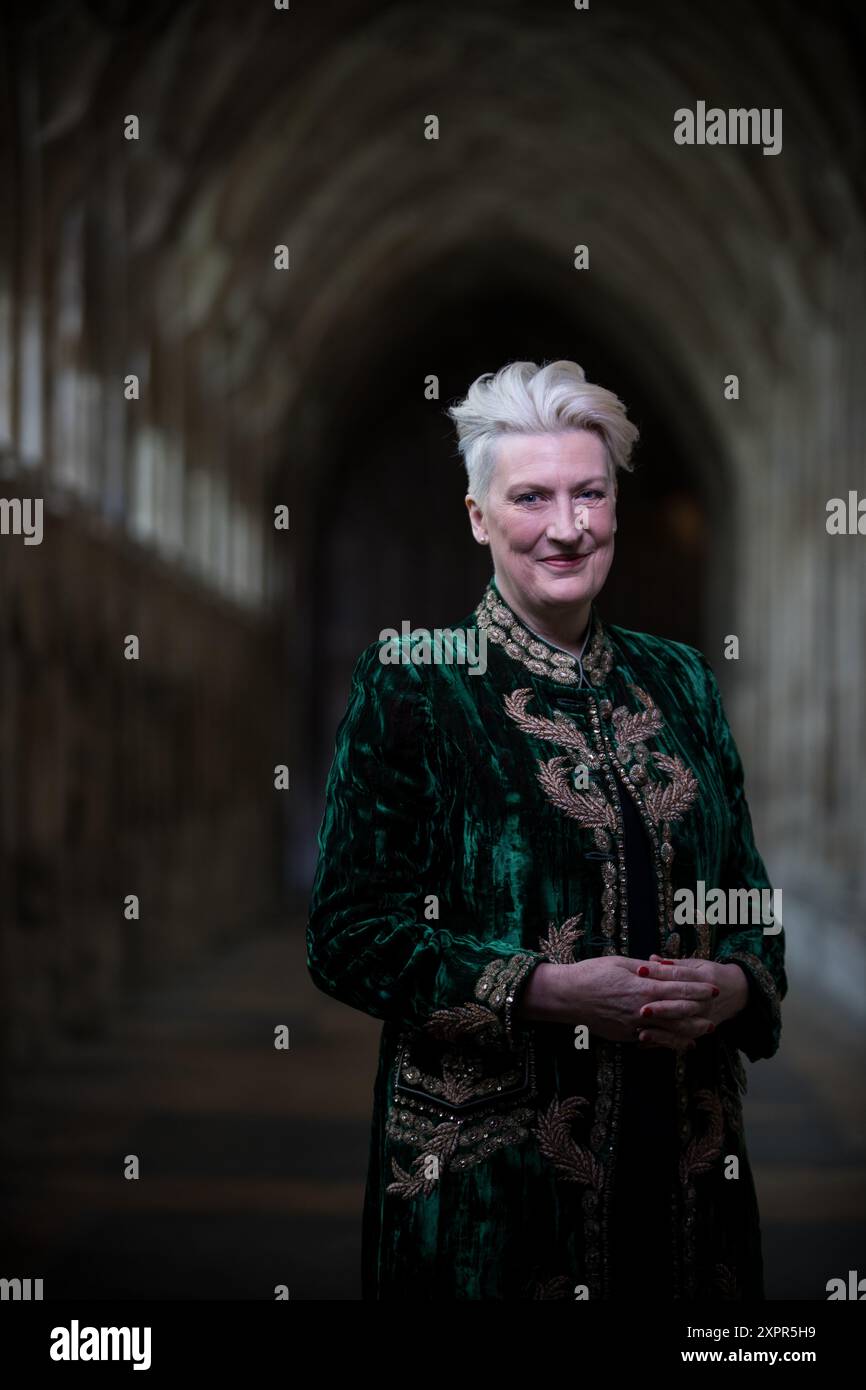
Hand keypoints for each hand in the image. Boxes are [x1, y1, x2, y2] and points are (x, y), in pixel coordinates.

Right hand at [518, 956, 718, 1042]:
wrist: (567, 997)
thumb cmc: (591, 974)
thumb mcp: (620, 963)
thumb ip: (646, 968)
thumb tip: (665, 967)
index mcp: (642, 988)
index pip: (678, 989)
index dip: (698, 989)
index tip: (713, 988)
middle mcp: (642, 1010)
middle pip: (679, 1012)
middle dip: (700, 1010)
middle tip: (716, 1008)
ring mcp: (634, 1026)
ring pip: (670, 1031)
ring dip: (690, 1030)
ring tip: (706, 1029)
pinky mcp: (626, 1036)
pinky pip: (653, 1041)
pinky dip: (670, 1042)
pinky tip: (680, 1042)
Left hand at [635, 955, 748, 1050]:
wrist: (738, 991)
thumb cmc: (712, 974)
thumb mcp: (697, 964)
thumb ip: (673, 964)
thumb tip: (651, 958)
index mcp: (703, 978)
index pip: (679, 974)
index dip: (659, 972)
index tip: (640, 970)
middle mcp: (705, 1000)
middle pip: (682, 1005)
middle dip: (662, 1008)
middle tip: (642, 1009)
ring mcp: (705, 1017)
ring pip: (683, 1026)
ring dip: (662, 1030)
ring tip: (642, 1031)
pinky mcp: (702, 1030)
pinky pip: (683, 1039)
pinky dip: (665, 1042)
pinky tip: (647, 1041)